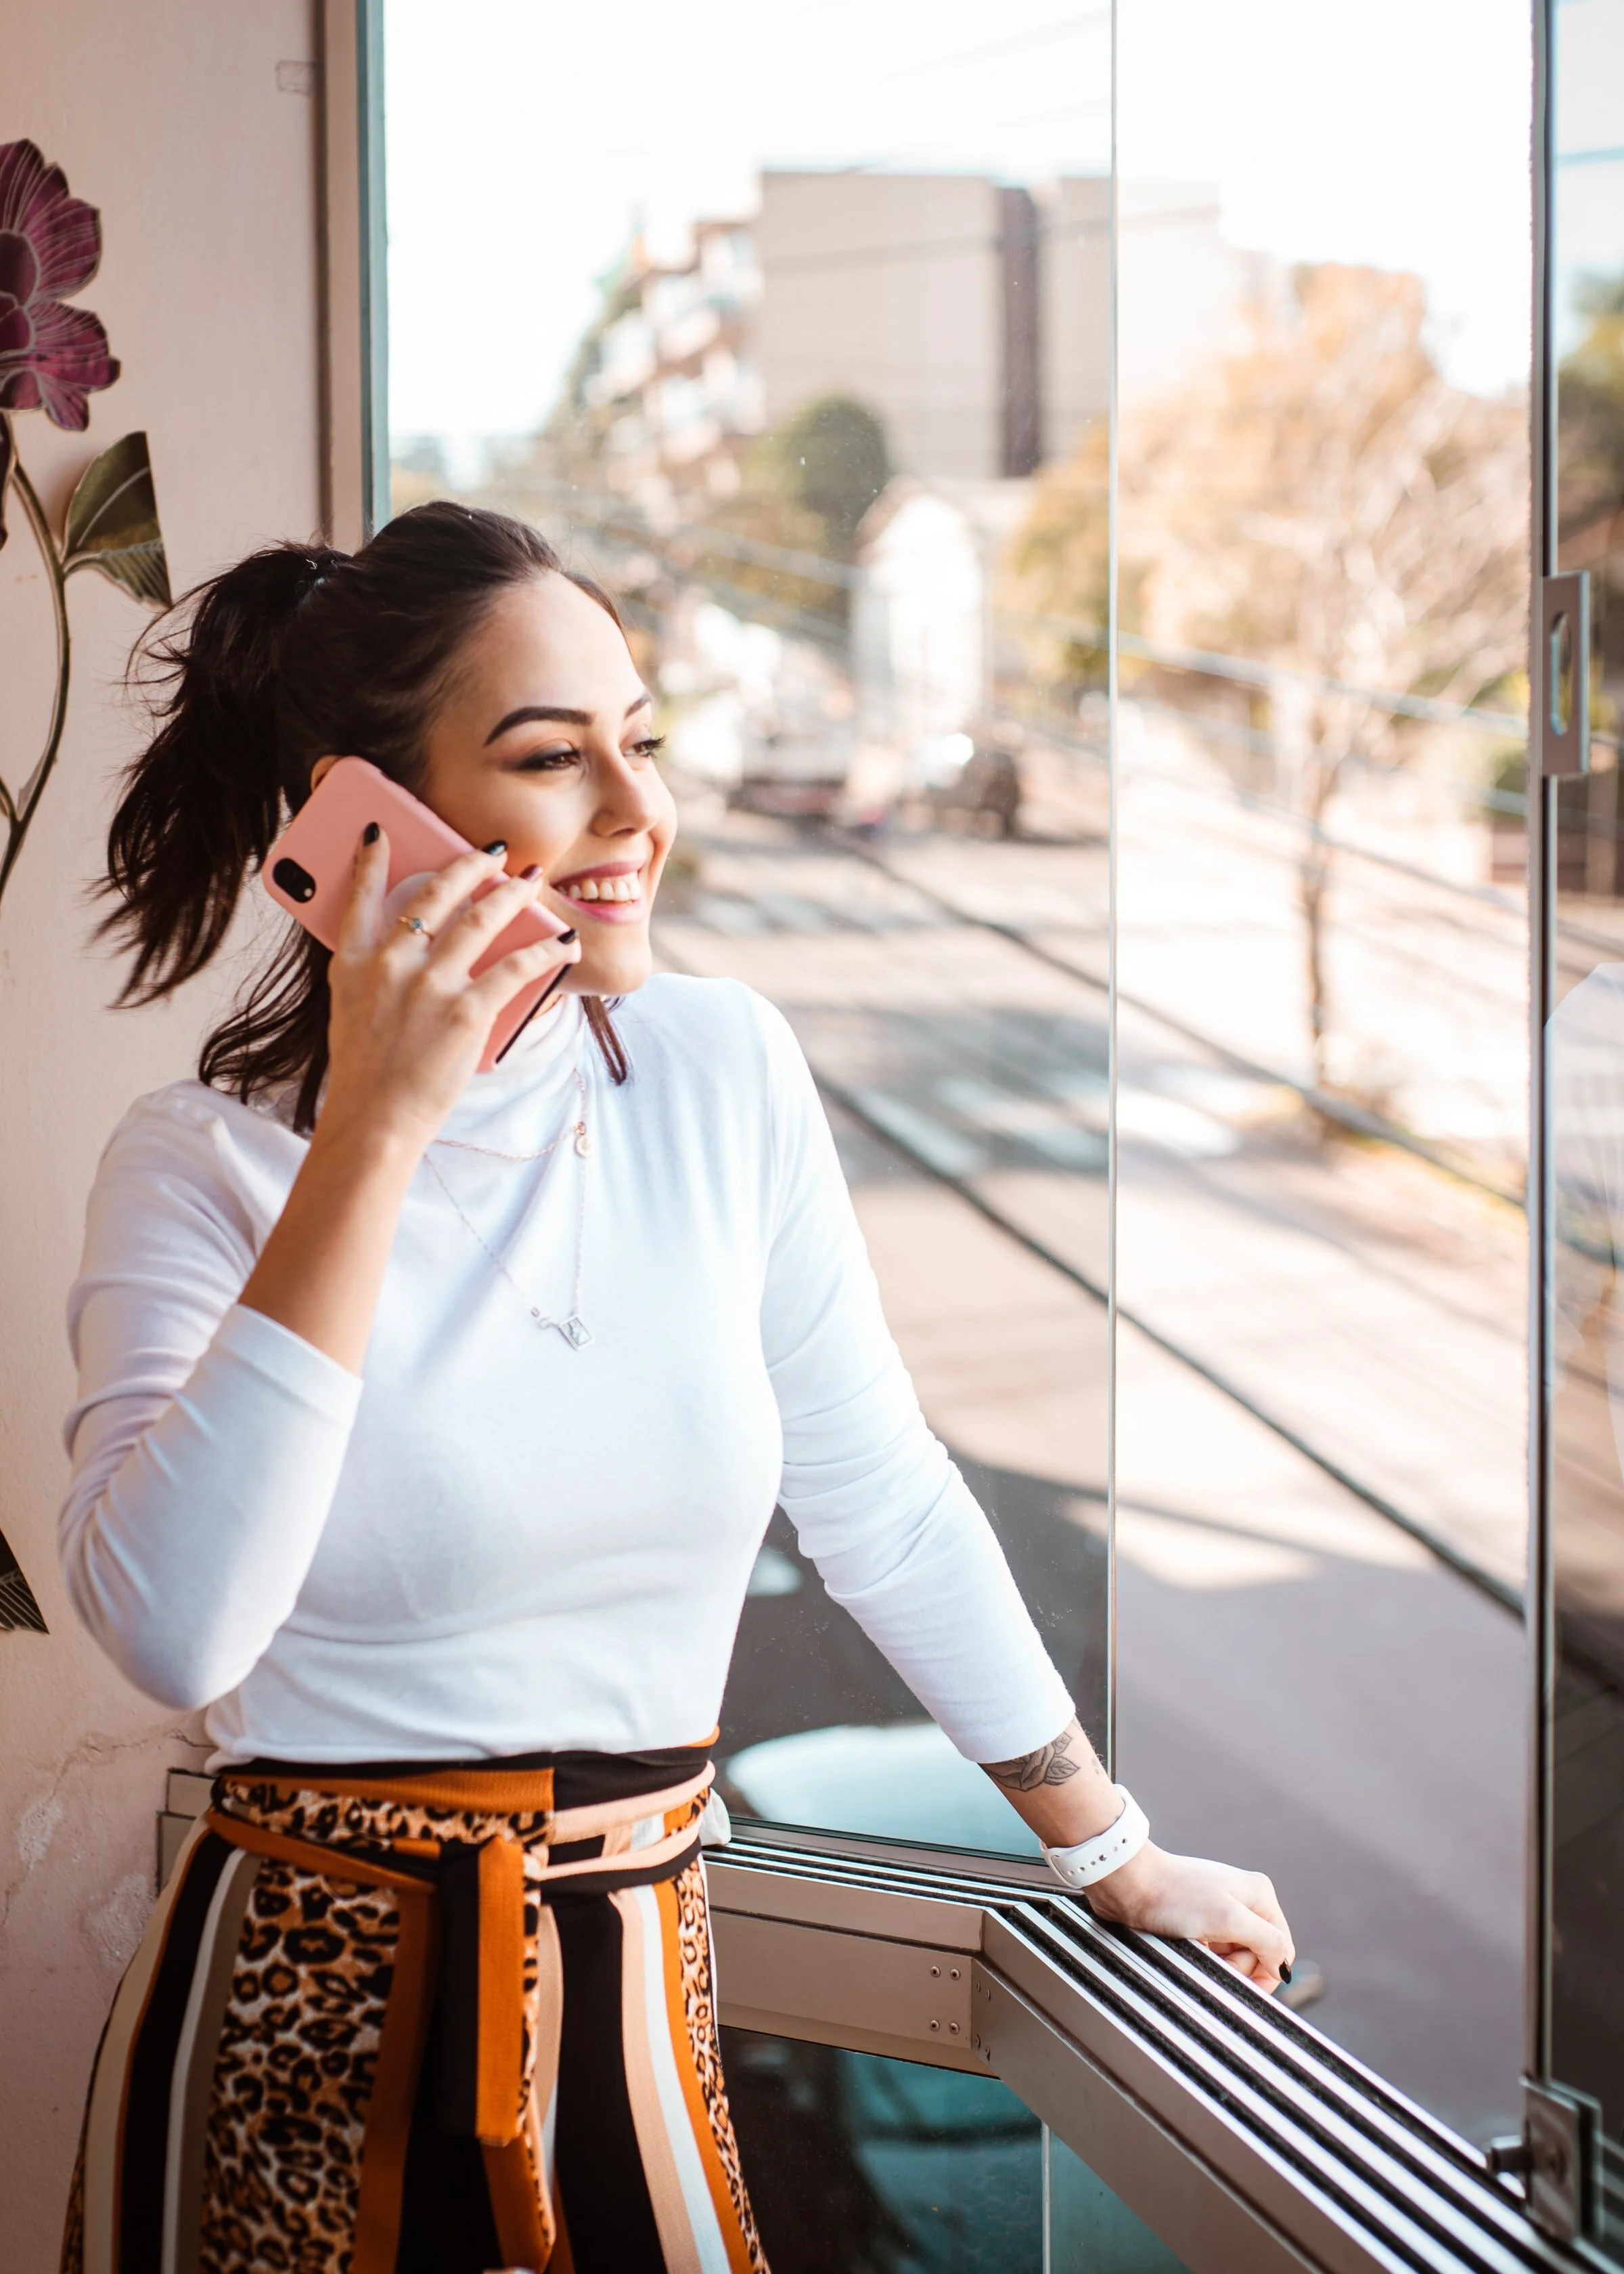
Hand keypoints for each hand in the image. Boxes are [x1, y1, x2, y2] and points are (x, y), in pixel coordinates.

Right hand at [321, 832, 580, 1157]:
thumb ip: (372, 973)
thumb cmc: (365, 1073)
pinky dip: (544, 950)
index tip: (380, 830)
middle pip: (435, 894)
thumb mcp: (350, 1011)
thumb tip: (409, 944)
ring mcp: (429, 986)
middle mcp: (390, 965)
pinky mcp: (465, 1011)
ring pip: (480, 920)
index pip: (358, 896)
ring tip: (530, 880)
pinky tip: (562, 941)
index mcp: (354, 964)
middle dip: (469, 864)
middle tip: (493, 851)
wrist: (373, 1121)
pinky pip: (514, 968)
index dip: (369, 859)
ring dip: (512, 894)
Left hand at [1085, 1843, 1294, 1992]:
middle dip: (1237, 1967)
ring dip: (1218, 1964)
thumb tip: (1284, 1967)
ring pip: (1234, 1956)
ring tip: (1196, 1951)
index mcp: (1259, 1894)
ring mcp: (1220, 1909)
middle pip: (1258, 1954)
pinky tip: (1189, 1948)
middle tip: (1211, 1958)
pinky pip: (1213, 1951)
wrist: (1129, 1884)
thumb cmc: (1176, 1897)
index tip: (1239, 1981)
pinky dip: (1204, 1957)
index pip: (1281, 1949)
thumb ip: (1267, 1942)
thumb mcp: (1229, 1920)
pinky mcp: (1199, 1919)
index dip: (1265, 1972)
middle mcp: (1243, 1900)